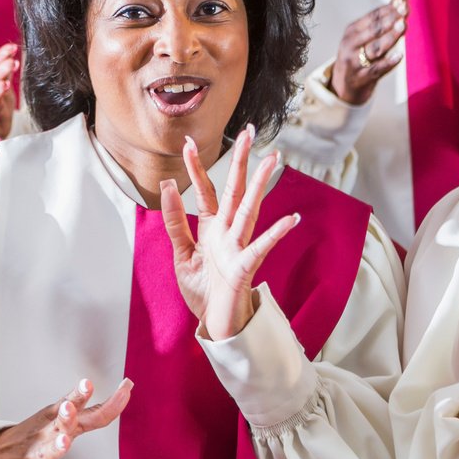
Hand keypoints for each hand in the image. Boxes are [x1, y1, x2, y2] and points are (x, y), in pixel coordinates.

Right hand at [0, 377, 133, 458]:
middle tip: (69, 407)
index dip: (107, 402)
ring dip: (56, 446)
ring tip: (63, 442)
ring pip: (49, 451)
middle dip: (66, 414)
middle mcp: (50, 433)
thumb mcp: (61, 418)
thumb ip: (95, 410)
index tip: (124, 387)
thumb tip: (127, 389)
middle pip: (61, 423)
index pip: (83, 407)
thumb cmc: (38, 435)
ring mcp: (38, 456)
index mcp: (58, 418)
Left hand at [160, 127, 299, 341]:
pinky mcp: (244, 268)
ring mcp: (238, 248)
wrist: (216, 324)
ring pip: (250, 211)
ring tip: (273, 161)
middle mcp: (227, 233)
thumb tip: (167, 185)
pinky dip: (276, 234)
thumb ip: (174, 222)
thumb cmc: (204, 291)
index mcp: (211, 229)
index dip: (196, 168)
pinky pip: (261, 248)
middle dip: (241, 163)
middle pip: (234, 191)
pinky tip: (291, 219)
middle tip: (249, 133)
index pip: (205, 191)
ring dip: (260, 186)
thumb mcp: (181, 254)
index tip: (188, 142)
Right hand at [328, 0, 407, 105]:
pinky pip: (377, 69)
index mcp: (351, 32)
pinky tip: (400, 55)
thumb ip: (385, 16)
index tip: (403, 1)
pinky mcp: (362, 78)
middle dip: (390, 19)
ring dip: (390, 36)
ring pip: (375, 48)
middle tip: (405, 10)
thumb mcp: (365, 35)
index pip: (372, 17)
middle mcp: (350, 45)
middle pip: (373, 30)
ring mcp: (355, 62)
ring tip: (403, 25)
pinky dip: (388, 62)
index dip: (388, 8)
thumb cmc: (360, 54)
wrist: (345, 85)